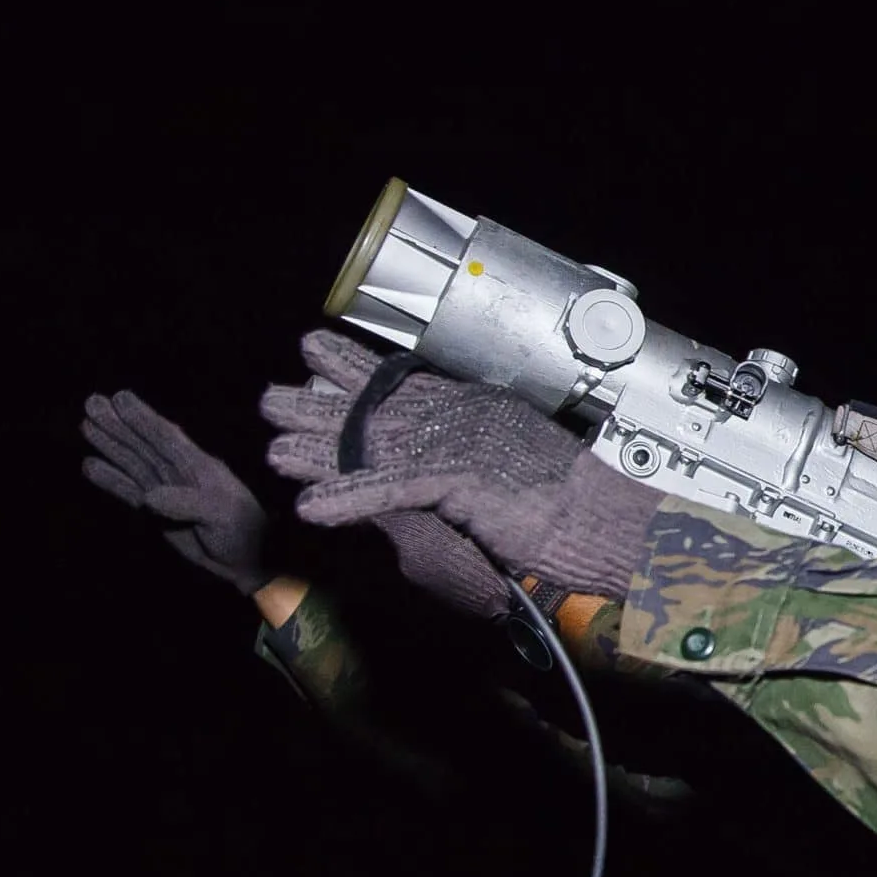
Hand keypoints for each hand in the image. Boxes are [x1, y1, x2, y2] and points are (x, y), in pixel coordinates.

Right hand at [81, 391, 272, 596]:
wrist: (247, 560)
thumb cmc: (241, 530)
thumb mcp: (222, 514)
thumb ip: (188, 504)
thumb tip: (148, 497)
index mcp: (198, 466)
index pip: (166, 437)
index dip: (144, 418)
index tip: (120, 398)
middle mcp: (178, 472)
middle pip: (143, 444)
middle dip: (118, 425)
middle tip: (92, 402)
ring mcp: (166, 491)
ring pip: (133, 462)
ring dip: (110, 445)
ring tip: (85, 424)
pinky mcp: (156, 512)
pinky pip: (128, 490)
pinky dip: (109, 479)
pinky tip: (89, 465)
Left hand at [262, 330, 659, 600]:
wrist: (604, 520)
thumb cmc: (570, 506)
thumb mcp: (507, 473)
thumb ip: (465, 465)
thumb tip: (428, 468)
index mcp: (475, 408)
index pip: (405, 384)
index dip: (356, 370)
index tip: (315, 355)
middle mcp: (461, 415)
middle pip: (376, 406)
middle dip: (320, 404)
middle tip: (272, 399)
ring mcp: (458, 443)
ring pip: (373, 443)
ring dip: (319, 450)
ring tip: (274, 453)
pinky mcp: (457, 477)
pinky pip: (389, 489)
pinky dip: (349, 500)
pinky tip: (312, 509)